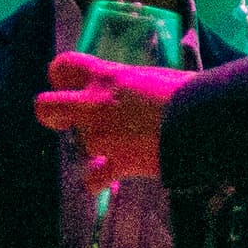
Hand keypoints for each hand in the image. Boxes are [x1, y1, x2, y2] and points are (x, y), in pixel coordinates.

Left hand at [37, 50, 193, 183]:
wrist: (202, 119)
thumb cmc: (187, 91)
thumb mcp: (153, 77)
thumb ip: (133, 86)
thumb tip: (140, 92)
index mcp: (107, 76)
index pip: (63, 65)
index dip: (61, 74)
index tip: (71, 82)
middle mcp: (95, 105)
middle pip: (46, 106)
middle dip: (51, 114)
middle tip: (67, 120)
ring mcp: (102, 136)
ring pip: (82, 147)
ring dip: (98, 150)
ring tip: (122, 150)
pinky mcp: (116, 164)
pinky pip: (93, 180)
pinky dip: (99, 182)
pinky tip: (111, 181)